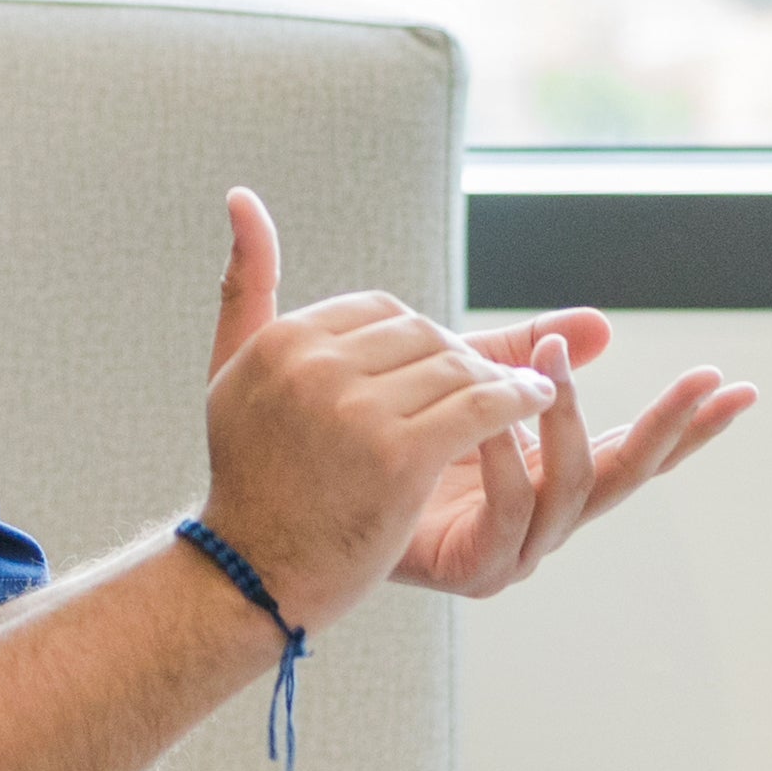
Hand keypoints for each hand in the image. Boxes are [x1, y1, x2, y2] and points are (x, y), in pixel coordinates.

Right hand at [192, 188, 592, 618]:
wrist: (253, 574)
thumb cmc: (253, 476)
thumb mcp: (234, 371)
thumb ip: (248, 283)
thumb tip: (244, 195)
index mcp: (283, 340)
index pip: (381, 311)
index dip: (418, 341)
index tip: (434, 375)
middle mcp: (314, 366)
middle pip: (423, 336)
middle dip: (460, 360)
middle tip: (489, 386)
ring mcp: (355, 410)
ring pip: (458, 369)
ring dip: (496, 381)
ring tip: (522, 395)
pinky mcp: (398, 455)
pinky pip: (481, 406)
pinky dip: (519, 399)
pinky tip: (537, 402)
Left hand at [381, 302, 756, 596]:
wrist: (301, 508)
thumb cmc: (378, 443)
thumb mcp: (461, 382)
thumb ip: (524, 354)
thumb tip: (602, 325)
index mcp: (551, 477)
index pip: (636, 448)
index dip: (689, 423)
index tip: (740, 388)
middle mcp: (545, 517)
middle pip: (629, 474)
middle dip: (673, 427)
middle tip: (709, 380)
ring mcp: (517, 548)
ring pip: (574, 489)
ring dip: (569, 423)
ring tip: (552, 369)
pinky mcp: (478, 568)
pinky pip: (512, 512)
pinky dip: (508, 463)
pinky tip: (493, 423)